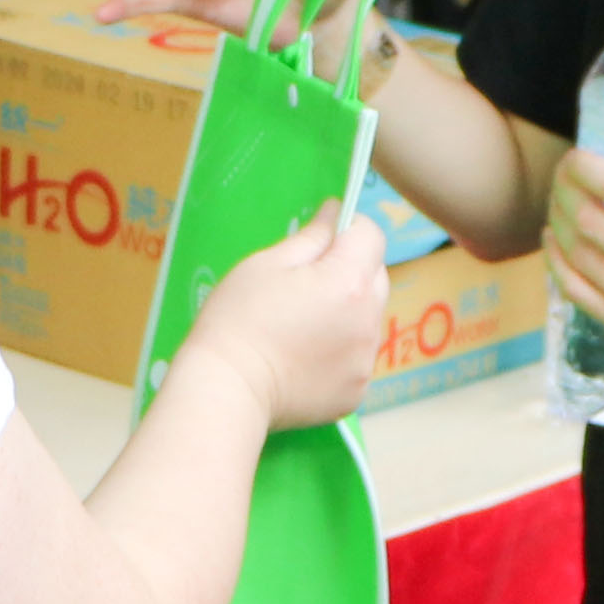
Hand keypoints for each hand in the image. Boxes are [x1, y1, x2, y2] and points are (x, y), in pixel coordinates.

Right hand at [176, 202, 388, 434]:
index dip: (348, 228)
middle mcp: (368, 321)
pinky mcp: (356, 392)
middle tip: (306, 284)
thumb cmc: (238, 319)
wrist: (226, 389)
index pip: (372, 235)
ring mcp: (365, 360)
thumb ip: (312, 236)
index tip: (323, 238)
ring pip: (368, 319)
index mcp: (349, 281)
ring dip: (347, 312)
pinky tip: (304, 357)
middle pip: (376, 277)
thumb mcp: (267, 264)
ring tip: (302, 326)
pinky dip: (340, 352)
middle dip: (351, 270)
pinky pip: (357, 357)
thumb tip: (335, 212)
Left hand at [546, 141, 603, 385]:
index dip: (585, 166)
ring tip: (559, 201)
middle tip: (564, 175)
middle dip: (565, 189)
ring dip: (558, 221)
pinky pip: (577, 293)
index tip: (577, 154)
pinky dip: (558, 261)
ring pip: (576, 256)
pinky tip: (557, 239)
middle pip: (589, 221)